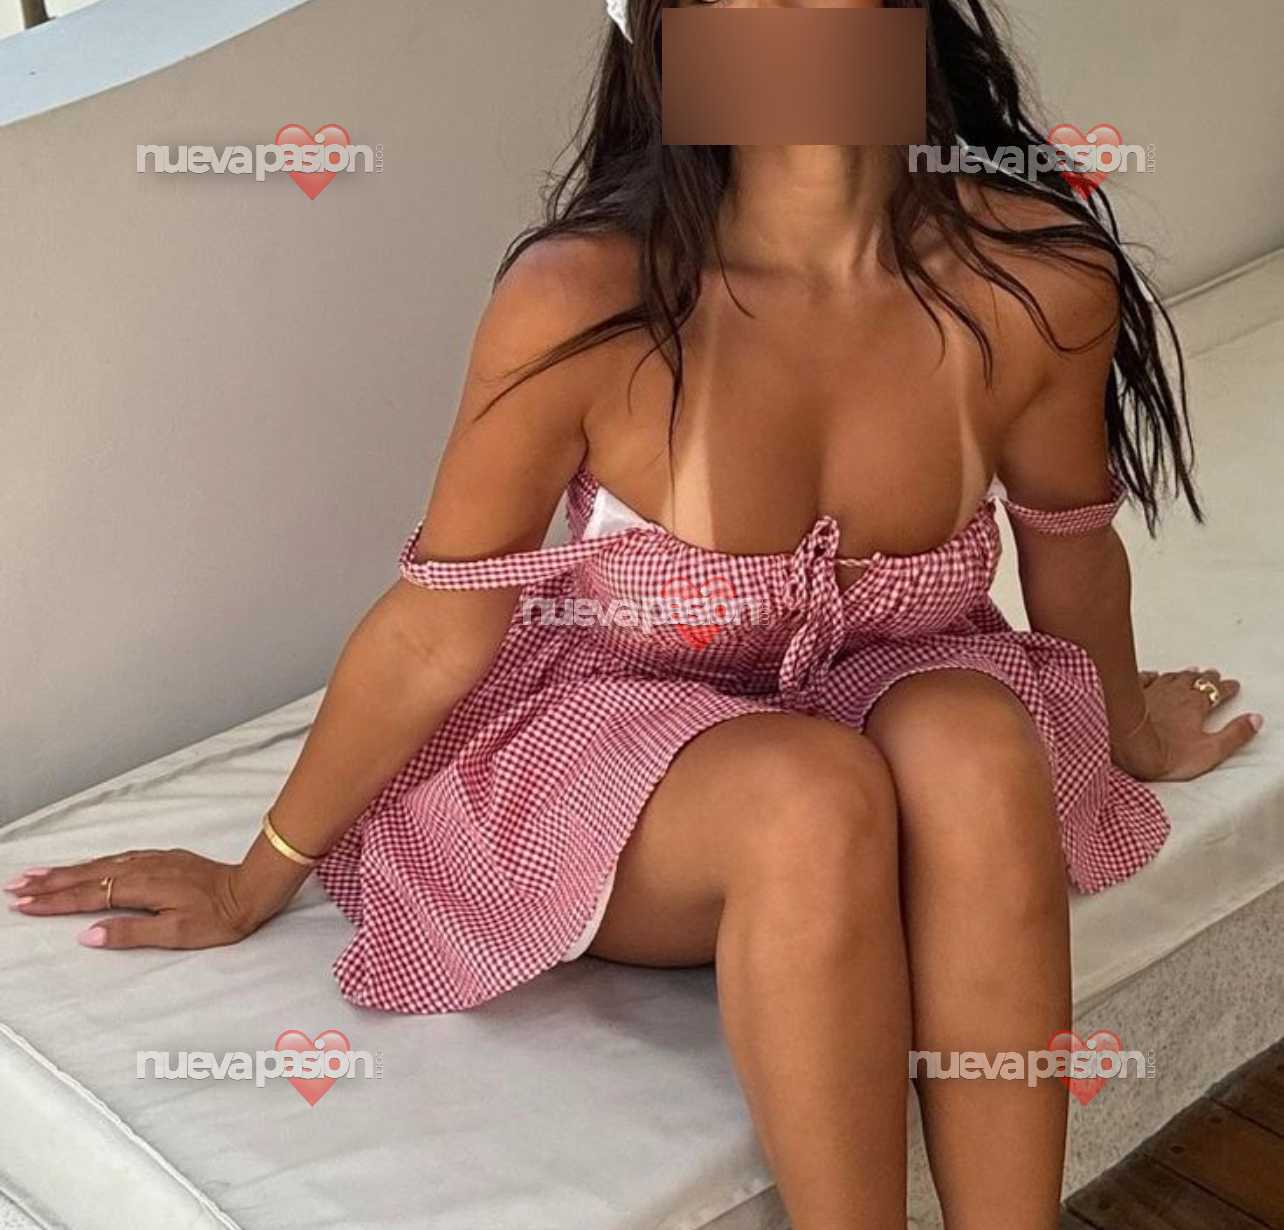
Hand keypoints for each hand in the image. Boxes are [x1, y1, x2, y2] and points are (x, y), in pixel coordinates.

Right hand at [4, 848, 271, 948]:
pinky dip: (95, 863)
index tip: (24, 905)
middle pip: (88, 875)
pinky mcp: (164, 858)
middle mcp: (144, 868)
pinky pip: (118, 858)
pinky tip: (88, 866)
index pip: (88, 896)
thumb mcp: (176, 933)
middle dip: (51, 882)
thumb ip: (131, 932)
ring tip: (40, 874)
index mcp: (142, 887)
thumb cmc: (219, 916)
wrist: (252, 889)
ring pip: (101, 864)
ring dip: (69, 870)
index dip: (54, 902)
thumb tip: (89, 934)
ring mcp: (154, 860)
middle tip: (17, 887)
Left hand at [1112, 667, 1262, 781]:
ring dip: (1183, 674)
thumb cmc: (1166, 754)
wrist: (1126, 750)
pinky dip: (1152, 676)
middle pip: (1194, 680)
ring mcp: (1151, 692)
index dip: (1226, 688)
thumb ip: (1234, 735)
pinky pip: (1144, 678)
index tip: (1232, 686)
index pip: (1216, 692)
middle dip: (1206, 678)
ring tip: (1190, 671)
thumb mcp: (1210, 751)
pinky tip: (1153, 674)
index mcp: (1195, 705)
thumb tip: (1254, 720)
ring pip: (1171, 677)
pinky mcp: (1131, 695)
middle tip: (1213, 674)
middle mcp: (1174, 693)